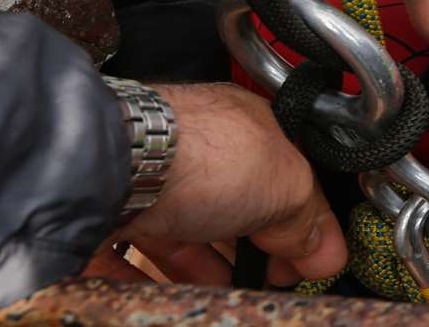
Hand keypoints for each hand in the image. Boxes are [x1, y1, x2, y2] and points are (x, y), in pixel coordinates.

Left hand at [106, 83, 346, 286]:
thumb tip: (323, 248)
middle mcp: (191, 150)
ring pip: (177, 236)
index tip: (306, 261)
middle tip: (267, 281)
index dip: (298, 220)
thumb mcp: (285, 185)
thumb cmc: (197, 154)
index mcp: (242, 128)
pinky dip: (144, 283)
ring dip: (200, 271)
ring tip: (223, 298)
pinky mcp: (105, 218)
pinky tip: (164, 301)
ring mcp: (144, 184)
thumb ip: (307, 218)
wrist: (109, 168)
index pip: (281, 176)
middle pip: (229, 207)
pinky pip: (125, 259)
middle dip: (247, 249)